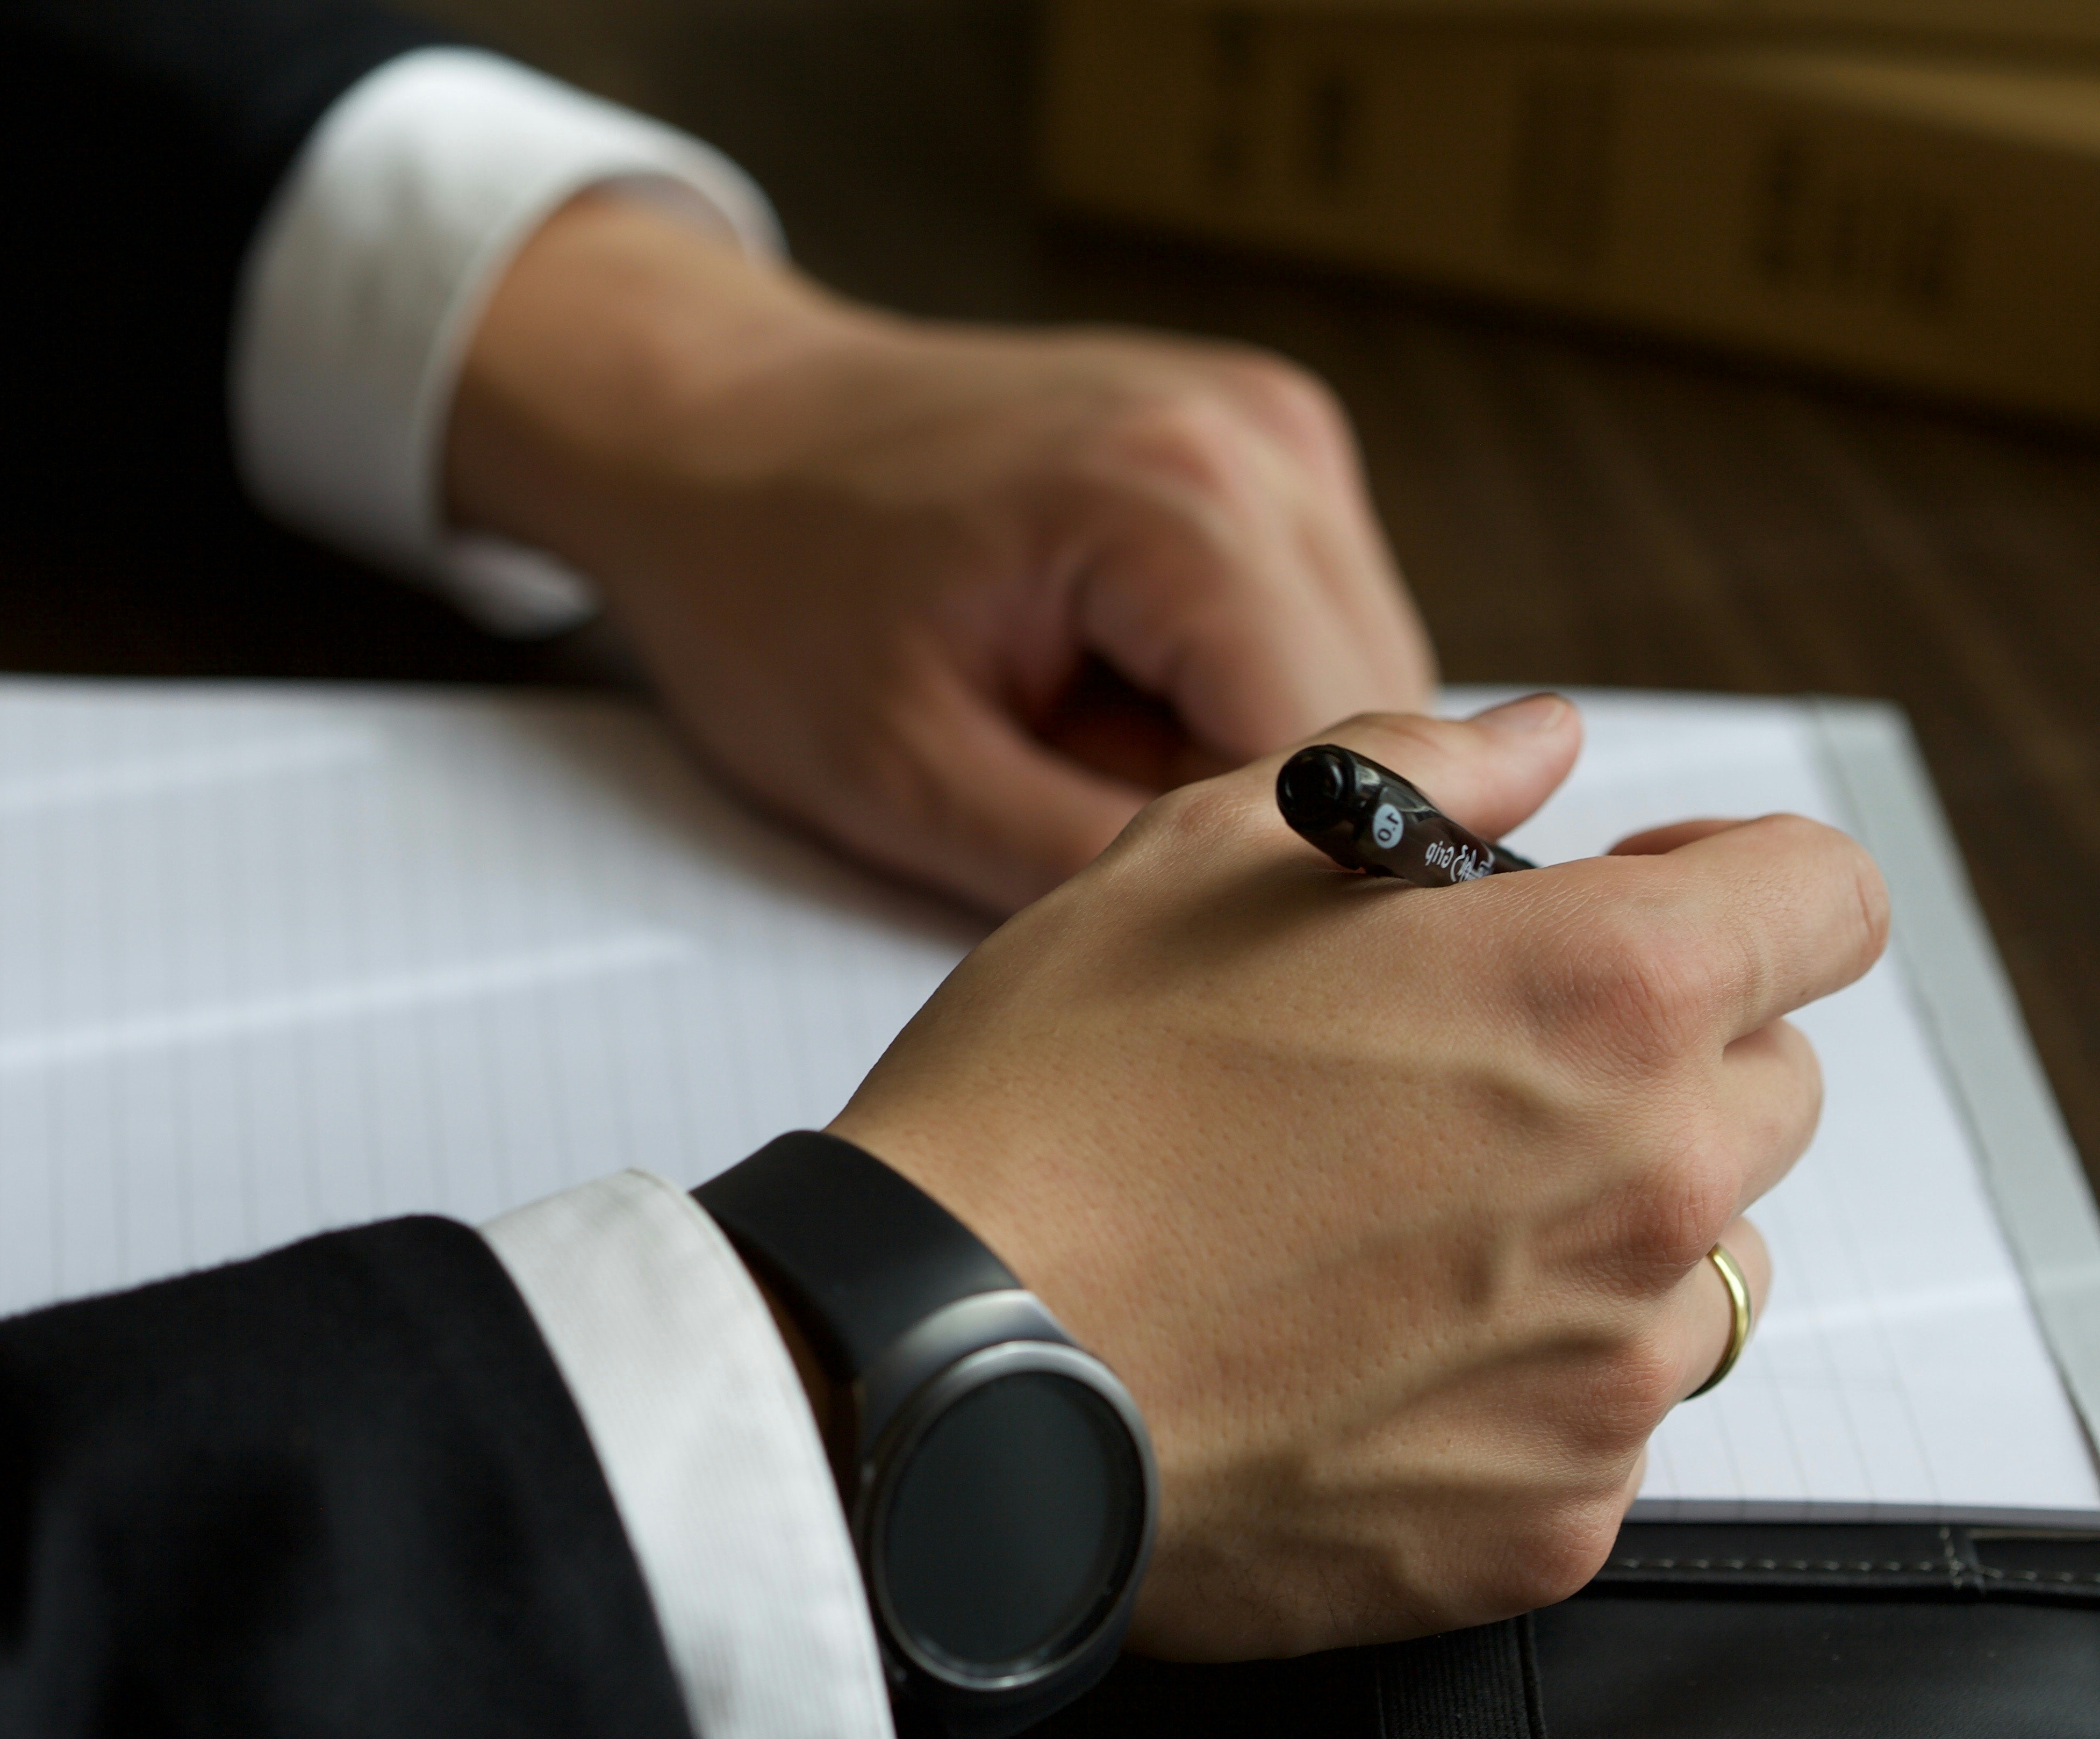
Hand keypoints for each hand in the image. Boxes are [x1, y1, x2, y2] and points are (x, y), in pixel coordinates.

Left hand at [447, 195, 1435, 914]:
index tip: (1171, 931)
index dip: (1277, 884)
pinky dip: (1232, 689)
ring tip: (1082, 744)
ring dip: (1252, 756)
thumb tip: (1261, 950)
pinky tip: (1108, 689)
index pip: (1344, 766)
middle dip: (1267, 816)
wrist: (713, 432)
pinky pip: (1315, 623)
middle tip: (1086, 826)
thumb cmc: (770, 592)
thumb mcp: (905, 783)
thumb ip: (1098, 870)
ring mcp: (1279, 428)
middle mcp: (1265, 440)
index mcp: (1180, 504)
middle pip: (1386, 721)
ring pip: (1367, 680)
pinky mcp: (1268, 445)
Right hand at [825, 694, 1889, 1657]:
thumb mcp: (1203, 855)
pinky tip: (1356, 1352)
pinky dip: (1513, 1385)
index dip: (1742, 878)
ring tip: (1395, 1225)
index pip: (1827, 901)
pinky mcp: (1545, 1525)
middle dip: (1658, 1056)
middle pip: (1770, 1089)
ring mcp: (1608, 1378)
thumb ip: (1415, 771)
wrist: (939, 1370)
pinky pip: (1595, 1426)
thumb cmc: (1052, 1105)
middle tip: (1469, 1067)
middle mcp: (1650, 1187)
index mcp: (1602, 992)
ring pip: (1693, 1267)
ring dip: (1595, 1227)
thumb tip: (1537, 741)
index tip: (1650, 899)